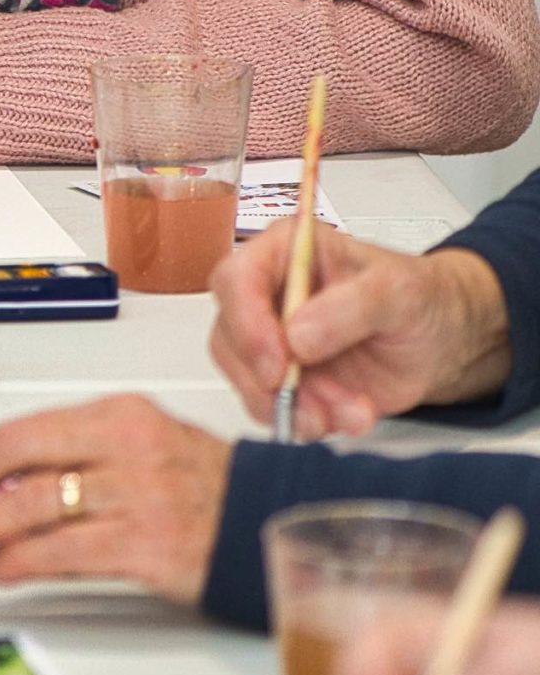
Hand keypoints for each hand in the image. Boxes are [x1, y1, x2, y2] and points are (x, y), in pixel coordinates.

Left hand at [0, 394, 229, 604]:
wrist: (270, 523)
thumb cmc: (203, 487)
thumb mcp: (136, 447)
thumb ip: (69, 458)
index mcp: (117, 415)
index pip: (18, 430)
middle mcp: (124, 448)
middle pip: (13, 459)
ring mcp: (137, 496)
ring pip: (30, 508)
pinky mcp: (147, 546)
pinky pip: (61, 552)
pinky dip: (15, 563)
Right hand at [209, 222, 508, 437]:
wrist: (444, 342)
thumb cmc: (421, 300)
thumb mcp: (399, 291)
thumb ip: (351, 306)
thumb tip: (296, 335)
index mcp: (285, 253)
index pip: (236, 279)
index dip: (246, 322)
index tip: (277, 362)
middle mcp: (267, 296)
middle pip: (229, 337)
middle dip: (269, 378)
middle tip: (312, 401)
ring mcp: (272, 342)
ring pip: (246, 379)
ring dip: (295, 405)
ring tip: (351, 412)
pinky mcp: (284, 381)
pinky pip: (271, 408)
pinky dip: (307, 421)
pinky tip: (346, 417)